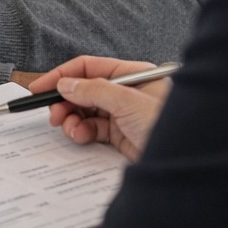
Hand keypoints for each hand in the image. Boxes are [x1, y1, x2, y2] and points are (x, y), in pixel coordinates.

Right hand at [25, 55, 171, 160]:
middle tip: (53, 114)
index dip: (62, 75)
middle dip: (65, 101)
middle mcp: (127, 92)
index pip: (89, 67)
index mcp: (132, 74)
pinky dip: (82, 132)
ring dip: (72, 119)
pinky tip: (80, 136)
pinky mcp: (122, 135)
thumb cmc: (169, 125)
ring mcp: (124, 114)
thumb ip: (94, 90)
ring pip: (86, 111)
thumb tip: (67, 84)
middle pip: (85, 90)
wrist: (187, 161)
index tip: (40, 86)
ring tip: (69, 128)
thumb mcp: (128, 102)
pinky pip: (93, 129)